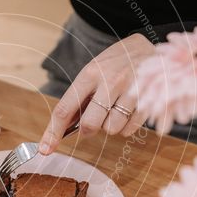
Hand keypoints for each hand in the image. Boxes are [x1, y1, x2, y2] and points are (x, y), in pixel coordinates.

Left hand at [39, 33, 154, 153]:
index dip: (53, 132)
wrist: (150, 48)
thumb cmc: (116, 63)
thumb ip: (79, 96)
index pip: (65, 109)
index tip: (45, 148)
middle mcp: (110, 82)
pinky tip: (128, 110)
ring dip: (110, 125)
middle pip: (90, 124)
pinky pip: (129, 129)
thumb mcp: (93, 71)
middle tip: (94, 119)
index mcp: (90, 73)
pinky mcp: (148, 101)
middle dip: (88, 129)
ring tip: (116, 108)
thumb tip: (63, 127)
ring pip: (111, 129)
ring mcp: (131, 91)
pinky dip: (126, 126)